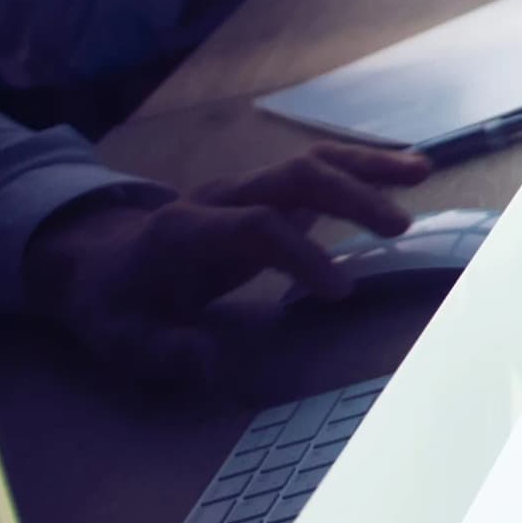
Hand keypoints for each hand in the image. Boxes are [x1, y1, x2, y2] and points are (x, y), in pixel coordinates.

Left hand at [25, 144, 432, 385]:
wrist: (98, 262)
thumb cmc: (118, 305)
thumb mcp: (124, 339)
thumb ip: (165, 349)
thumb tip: (212, 361)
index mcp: (187, 231)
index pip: (255, 226)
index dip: (303, 253)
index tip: (341, 292)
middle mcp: (221, 197)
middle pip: (292, 176)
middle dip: (350, 195)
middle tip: (400, 228)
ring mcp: (245, 187)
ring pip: (311, 160)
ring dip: (367, 165)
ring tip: (423, 172)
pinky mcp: (264, 191)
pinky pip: (317, 167)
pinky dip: (362, 165)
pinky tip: (406, 170)